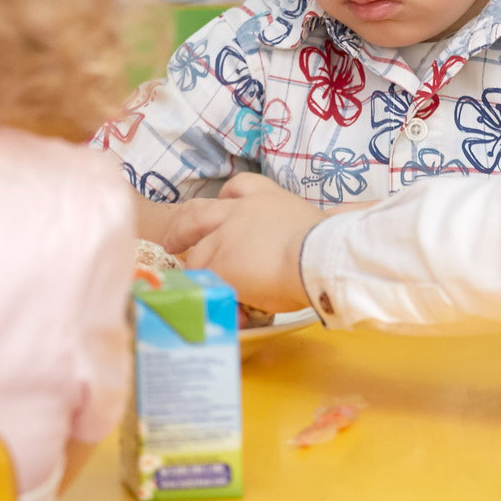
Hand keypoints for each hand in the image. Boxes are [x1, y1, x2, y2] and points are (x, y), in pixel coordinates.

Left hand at [175, 172, 325, 313]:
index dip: (222, 200)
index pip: (236, 187)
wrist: (318, 257)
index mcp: (266, 197)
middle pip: (197, 213)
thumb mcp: (311, 226)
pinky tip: (228, 314)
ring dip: (201, 272)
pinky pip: (207, 285)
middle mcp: (239, 211)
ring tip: (202, 291)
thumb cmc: (328, 242)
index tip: (218, 210)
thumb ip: (298, 231)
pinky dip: (214, 300)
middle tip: (173, 242)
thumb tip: (321, 237)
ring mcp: (224, 236)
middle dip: (182, 228)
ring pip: (198, 255)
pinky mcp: (219, 264)